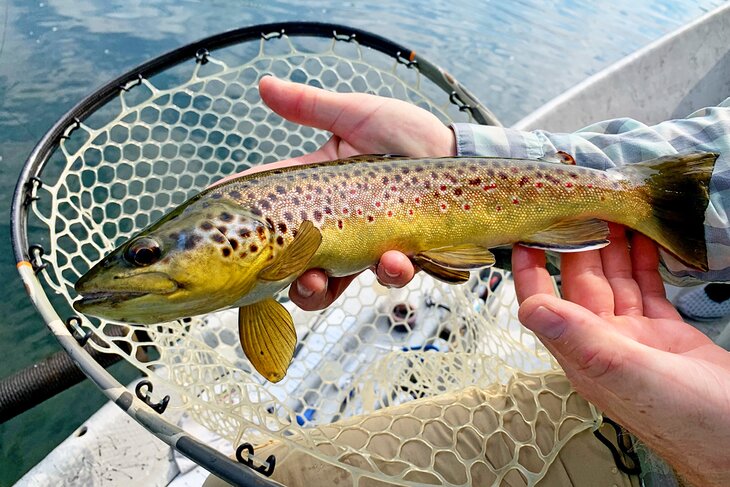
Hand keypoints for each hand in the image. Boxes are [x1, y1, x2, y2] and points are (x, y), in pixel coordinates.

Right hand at [229, 77, 443, 308]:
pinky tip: (394, 258)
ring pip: (328, 282)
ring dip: (317, 288)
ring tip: (320, 279)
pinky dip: (387, 271)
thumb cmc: (411, 134)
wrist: (462, 156)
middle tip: (276, 271)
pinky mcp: (400, 254)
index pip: (269, 202)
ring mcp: (365, 243)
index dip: (240, 213)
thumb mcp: (356, 115)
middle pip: (289, 260)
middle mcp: (335, 222)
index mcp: (317, 188)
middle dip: (277, 273)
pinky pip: (385, 275)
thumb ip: (311, 107)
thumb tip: (262, 84)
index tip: (211, 221)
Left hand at [512, 224, 729, 485]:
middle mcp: (603, 343)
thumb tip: (530, 308)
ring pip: (615, 282)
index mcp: (584, 353)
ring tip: (608, 211)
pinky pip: (647, 289)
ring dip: (611, 248)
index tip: (524, 235)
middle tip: (576, 206)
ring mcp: (635, 337)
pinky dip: (643, 263)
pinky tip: (641, 240)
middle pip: (581, 284)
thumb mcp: (627, 373)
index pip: (544, 303)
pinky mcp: (666, 334)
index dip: (531, 271)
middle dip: (578, 244)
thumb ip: (581, 340)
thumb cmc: (688, 421)